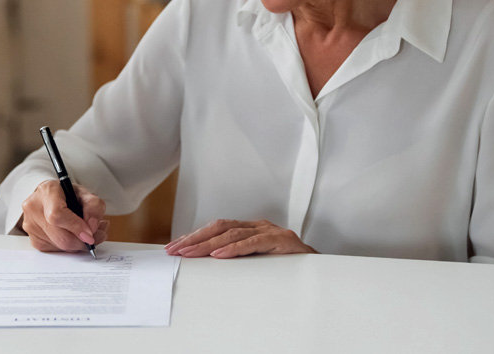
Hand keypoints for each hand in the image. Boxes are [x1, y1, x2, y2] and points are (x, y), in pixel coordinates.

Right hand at [20, 180, 108, 252]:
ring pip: (60, 246)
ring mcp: (31, 226)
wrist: (49, 198)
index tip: (89, 234)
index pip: (57, 215)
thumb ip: (93, 207)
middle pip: (60, 236)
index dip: (75, 227)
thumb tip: (92, 228)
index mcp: (46, 192)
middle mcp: (34, 209)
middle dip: (82, 241)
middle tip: (97, 236)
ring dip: (78, 244)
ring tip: (86, 232)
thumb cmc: (66, 195)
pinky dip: (69, 247)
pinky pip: (56, 250)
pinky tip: (73, 236)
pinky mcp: (34, 240)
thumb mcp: (85, 194)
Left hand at [164, 219, 316, 258]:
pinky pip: (253, 242)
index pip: (216, 228)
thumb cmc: (285, 264)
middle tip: (175, 249)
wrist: (319, 268)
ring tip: (190, 252)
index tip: (174, 246)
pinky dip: (234, 249)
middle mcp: (257, 225)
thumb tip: (204, 262)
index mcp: (249, 228)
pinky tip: (218, 254)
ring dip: (207, 244)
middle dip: (194, 239)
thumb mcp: (255, 259)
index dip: (194, 236)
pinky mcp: (281, 240)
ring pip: (232, 233)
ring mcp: (269, 231)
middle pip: (219, 227)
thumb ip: (235, 256)